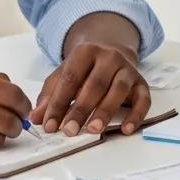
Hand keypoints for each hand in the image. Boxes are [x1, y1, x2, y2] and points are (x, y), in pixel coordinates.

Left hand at [30, 41, 150, 136]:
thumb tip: (36, 118)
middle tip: (69, 130)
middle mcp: (109, 57)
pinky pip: (143, 99)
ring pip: (118, 89)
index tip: (49, 125)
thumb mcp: (64, 74)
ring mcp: (127, 69)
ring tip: (93, 130)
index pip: (71, 78)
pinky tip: (126, 129)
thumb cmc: (84, 68)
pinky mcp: (141, 83)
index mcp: (86, 52)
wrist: (112, 48)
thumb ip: (50, 95)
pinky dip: (136, 115)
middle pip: (95, 84)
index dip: (58, 102)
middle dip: (81, 109)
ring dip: (105, 111)